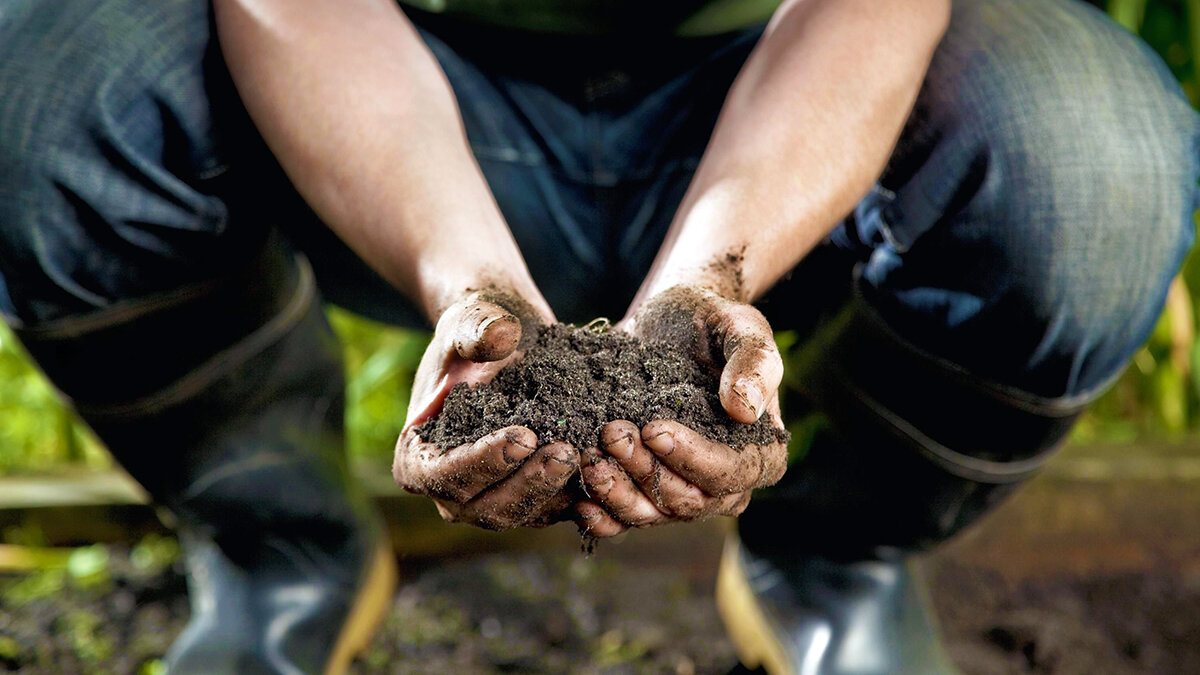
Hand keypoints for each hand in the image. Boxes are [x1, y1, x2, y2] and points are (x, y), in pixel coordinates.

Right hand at [393, 290, 579, 529]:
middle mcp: (451, 492)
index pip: (445, 474)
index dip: (483, 462)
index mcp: (417, 459)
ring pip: (525, 515)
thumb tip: (501, 336)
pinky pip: (554, 509)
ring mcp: (491, 500)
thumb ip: (478, 328)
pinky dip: (579, 493)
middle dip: (529, 484)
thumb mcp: (472, 319)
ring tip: (591, 456)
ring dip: (559, 492)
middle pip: (487, 507)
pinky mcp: (530, 497)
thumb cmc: (478, 329)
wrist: (510, 338)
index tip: (523, 436)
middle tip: (566, 452)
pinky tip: (606, 466)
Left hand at [575, 286, 787, 536]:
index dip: (692, 458)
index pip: (730, 473)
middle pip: (687, 500)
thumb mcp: (740, 326)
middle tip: (611, 432)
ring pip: (652, 513)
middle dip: (646, 470)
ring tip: (589, 456)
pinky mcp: (645, 490)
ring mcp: (683, 492)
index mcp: (761, 454)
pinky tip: (580, 500)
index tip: (653, 428)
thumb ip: (755, 362)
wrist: (668, 320)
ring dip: (617, 492)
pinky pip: (625, 518)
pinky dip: (603, 515)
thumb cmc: (712, 322)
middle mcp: (725, 485)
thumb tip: (745, 411)